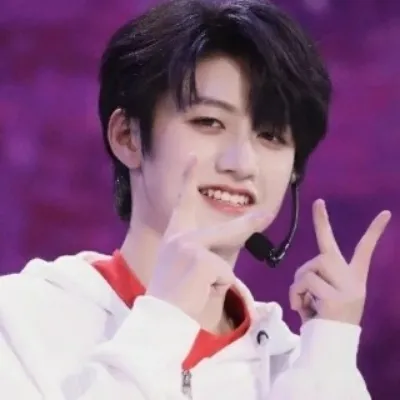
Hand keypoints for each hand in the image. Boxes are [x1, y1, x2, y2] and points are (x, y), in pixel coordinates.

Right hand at [146, 155, 271, 320]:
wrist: (163, 319)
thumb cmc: (180, 295)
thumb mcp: (197, 267)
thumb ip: (216, 249)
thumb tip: (244, 231)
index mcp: (176, 235)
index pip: (183, 203)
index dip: (188, 179)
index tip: (193, 158)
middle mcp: (179, 236)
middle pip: (227, 231)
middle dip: (250, 225)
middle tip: (266, 213)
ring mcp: (188, 245)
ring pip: (225, 256)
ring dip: (221, 277)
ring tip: (200, 288)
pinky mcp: (198, 259)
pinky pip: (224, 273)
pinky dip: (219, 286)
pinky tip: (198, 293)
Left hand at [289, 199, 390, 325]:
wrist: (329, 346)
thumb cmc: (323, 318)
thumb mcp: (322, 295)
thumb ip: (315, 278)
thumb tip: (302, 277)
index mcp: (352, 277)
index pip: (365, 250)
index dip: (375, 232)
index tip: (385, 213)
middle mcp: (352, 279)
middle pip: (328, 248)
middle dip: (322, 222)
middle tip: (319, 203)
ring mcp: (346, 288)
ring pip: (309, 268)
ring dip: (298, 285)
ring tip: (304, 302)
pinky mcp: (336, 298)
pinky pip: (305, 283)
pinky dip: (296, 295)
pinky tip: (304, 309)